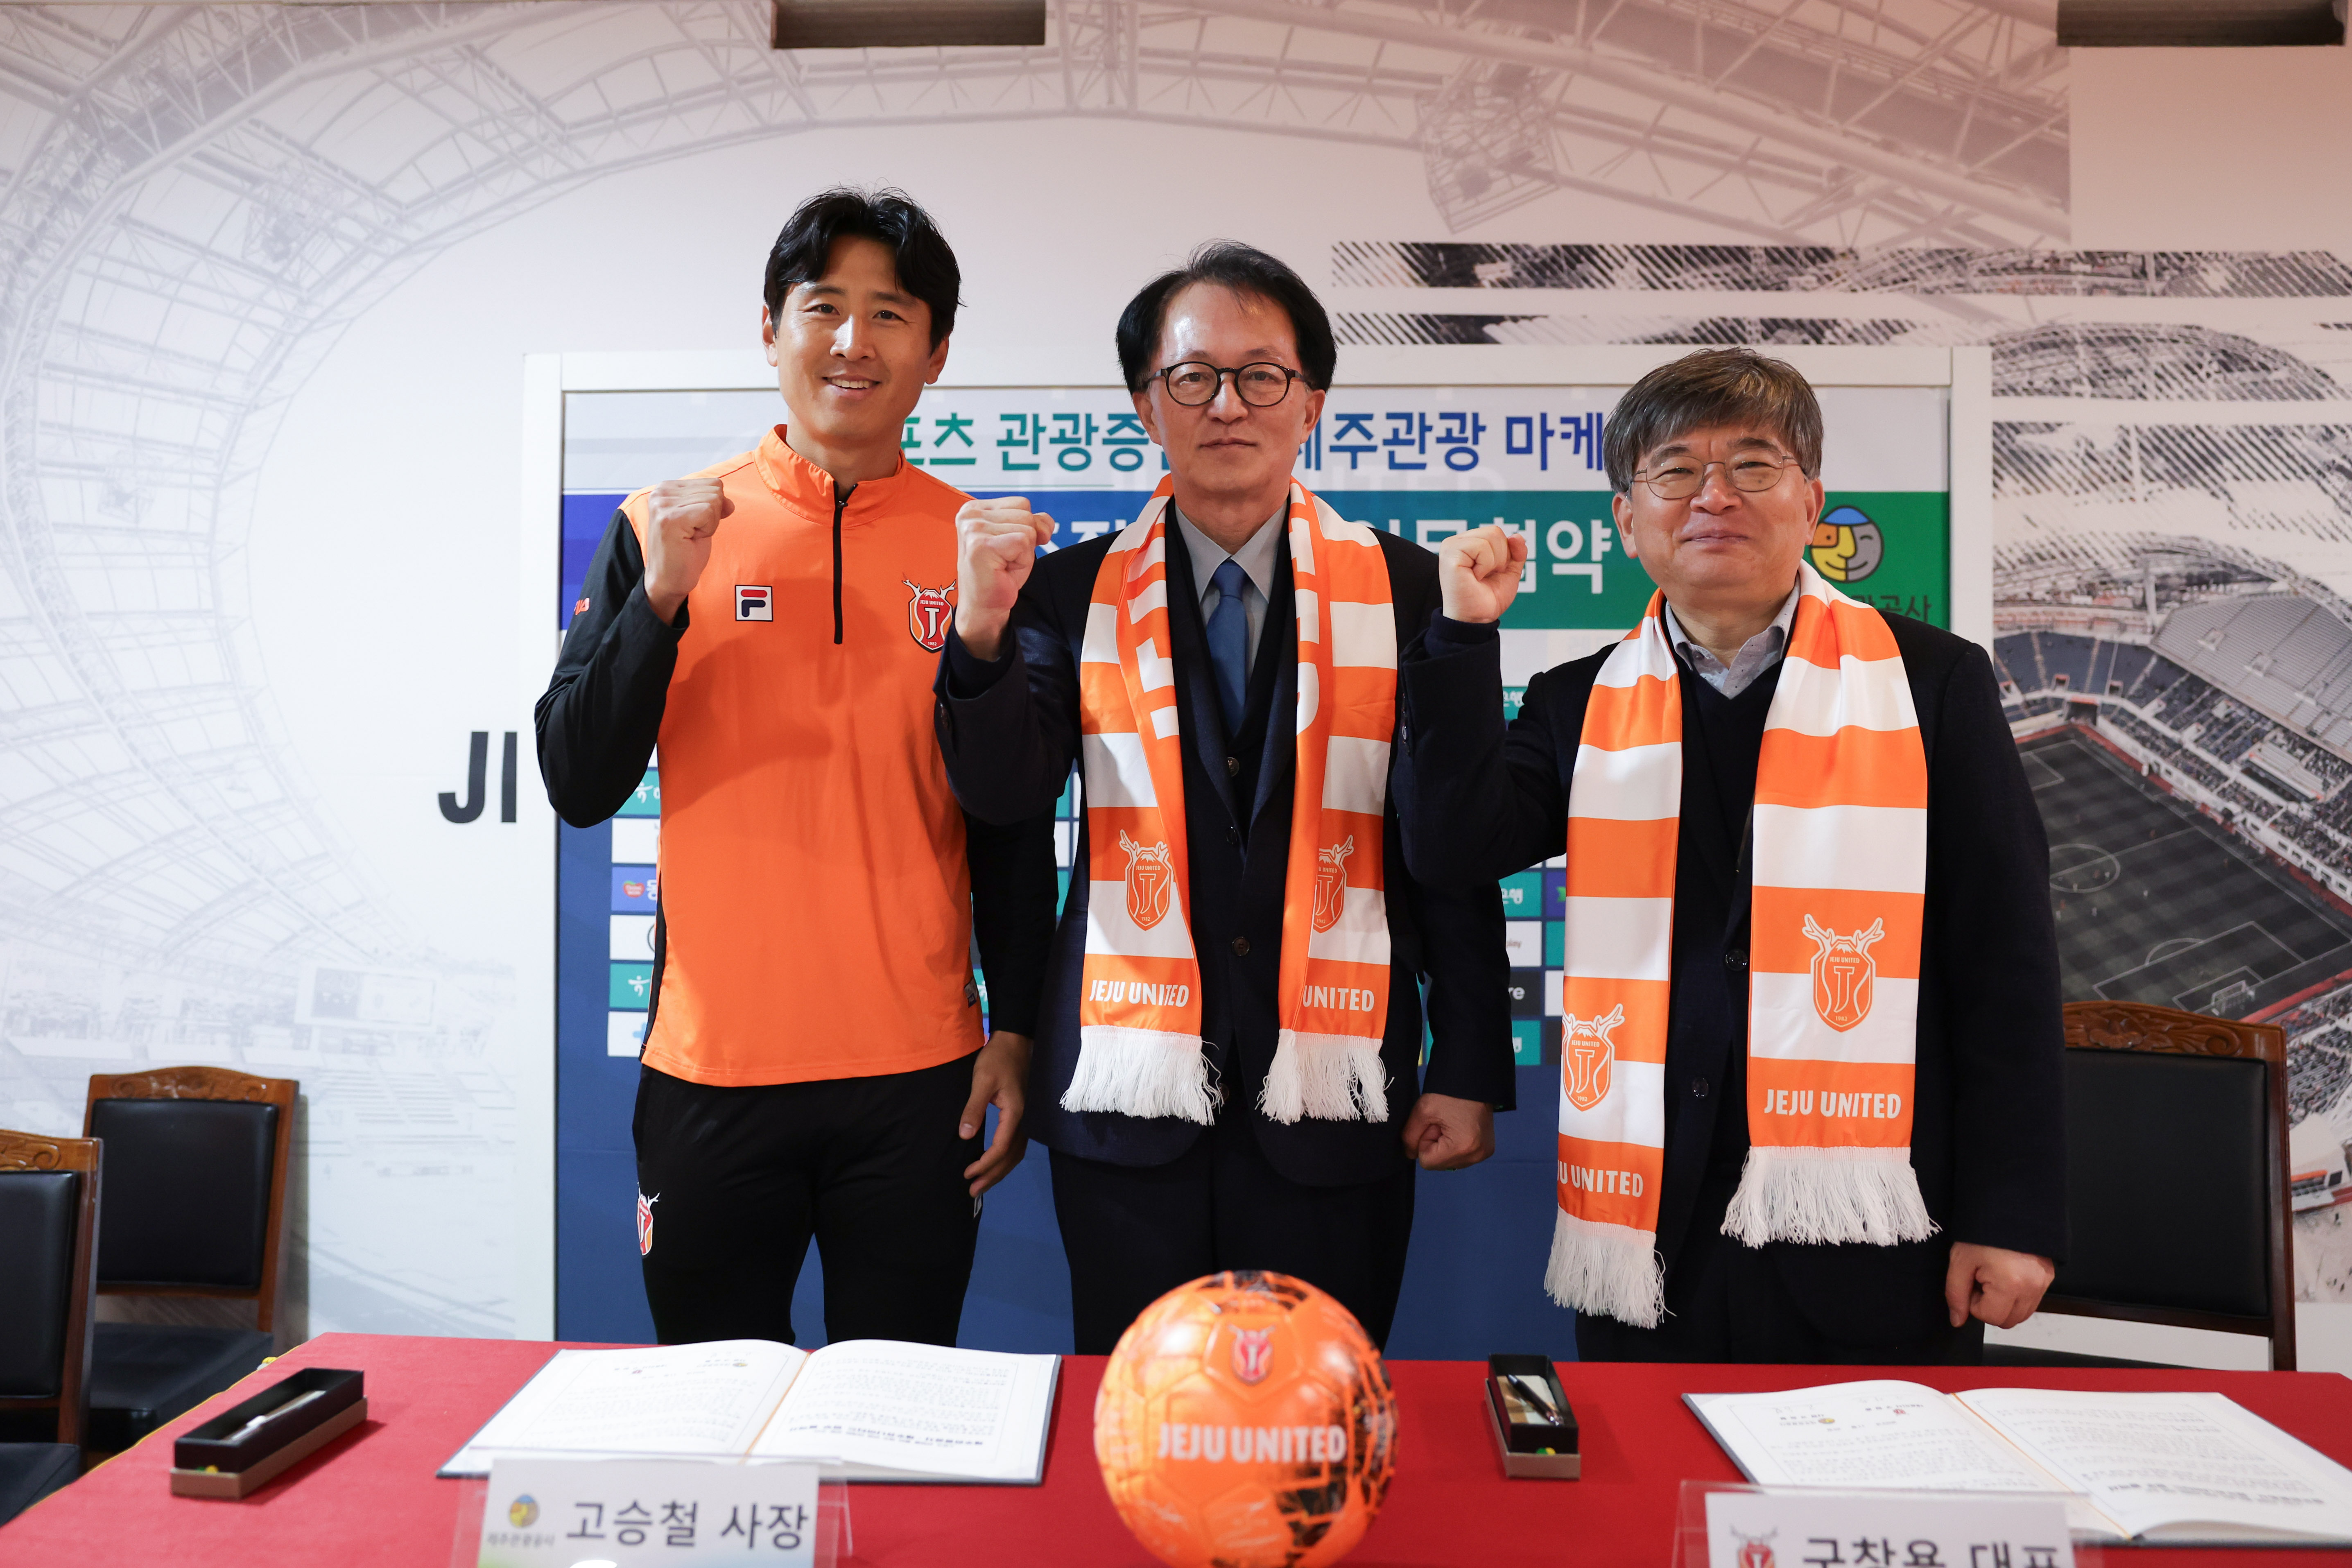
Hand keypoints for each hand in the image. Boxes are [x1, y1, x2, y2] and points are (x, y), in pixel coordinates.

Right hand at [643, 477, 732, 622]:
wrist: (668, 580)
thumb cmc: (684, 552)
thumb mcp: (701, 521)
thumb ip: (713, 504)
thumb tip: (729, 503)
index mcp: (666, 488)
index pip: (712, 483)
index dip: (713, 508)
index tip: (694, 525)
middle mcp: (661, 492)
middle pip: (714, 489)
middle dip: (712, 515)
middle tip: (692, 533)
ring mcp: (663, 505)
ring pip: (713, 500)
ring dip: (709, 523)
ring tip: (690, 536)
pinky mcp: (670, 519)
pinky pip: (709, 512)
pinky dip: (708, 529)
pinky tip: (691, 539)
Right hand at [954, 498, 1054, 659]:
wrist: (984, 606)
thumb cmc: (999, 574)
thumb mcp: (1021, 541)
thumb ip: (1035, 523)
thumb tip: (1046, 525)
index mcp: (975, 508)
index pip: (1021, 503)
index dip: (1026, 527)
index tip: (1006, 548)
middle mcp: (969, 514)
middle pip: (1025, 514)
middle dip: (1025, 541)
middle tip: (1005, 560)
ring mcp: (973, 529)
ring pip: (1027, 529)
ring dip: (1023, 552)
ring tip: (1003, 564)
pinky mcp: (980, 545)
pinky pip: (1023, 542)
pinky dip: (1021, 561)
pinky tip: (1003, 570)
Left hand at [960, 1030, 1031, 1197]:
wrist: (1014, 1043)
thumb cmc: (996, 1059)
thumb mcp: (982, 1081)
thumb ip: (974, 1109)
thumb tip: (965, 1136)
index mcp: (1015, 1113)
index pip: (1001, 1148)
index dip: (985, 1165)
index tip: (967, 1174)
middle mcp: (1024, 1121)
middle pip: (1011, 1157)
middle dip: (992, 1176)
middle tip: (973, 1191)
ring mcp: (1025, 1119)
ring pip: (1016, 1154)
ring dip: (999, 1171)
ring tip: (981, 1185)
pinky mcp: (1022, 1116)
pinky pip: (1016, 1146)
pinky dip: (1005, 1160)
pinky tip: (994, 1165)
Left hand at [1400, 1092, 1494, 1170]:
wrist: (1473, 1081)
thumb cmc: (1448, 1093)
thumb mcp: (1422, 1111)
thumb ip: (1409, 1136)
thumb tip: (1410, 1154)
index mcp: (1462, 1148)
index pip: (1427, 1162)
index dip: (1424, 1142)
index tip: (1434, 1124)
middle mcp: (1476, 1156)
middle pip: (1439, 1164)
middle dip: (1435, 1145)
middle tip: (1443, 1122)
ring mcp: (1483, 1154)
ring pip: (1449, 1162)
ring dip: (1445, 1146)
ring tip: (1452, 1124)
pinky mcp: (1486, 1150)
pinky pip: (1461, 1157)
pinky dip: (1455, 1146)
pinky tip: (1459, 1129)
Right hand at [1437, 523, 1527, 624]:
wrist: (1478, 619)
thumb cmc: (1488, 598)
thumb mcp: (1509, 572)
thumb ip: (1516, 553)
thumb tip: (1517, 536)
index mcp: (1468, 543)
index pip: (1496, 532)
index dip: (1505, 553)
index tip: (1493, 572)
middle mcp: (1457, 542)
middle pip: (1494, 531)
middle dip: (1501, 557)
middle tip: (1486, 576)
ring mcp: (1451, 547)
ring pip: (1490, 537)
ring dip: (1493, 563)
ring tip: (1479, 577)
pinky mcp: (1450, 554)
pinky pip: (1481, 547)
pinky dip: (1485, 566)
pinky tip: (1474, 577)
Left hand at [1945, 1242, 2055, 1328]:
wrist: (2007, 1207)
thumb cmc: (1981, 1233)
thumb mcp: (1960, 1261)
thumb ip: (1956, 1294)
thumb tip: (1957, 1321)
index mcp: (2010, 1284)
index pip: (1990, 1317)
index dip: (1974, 1303)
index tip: (1973, 1281)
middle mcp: (2032, 1287)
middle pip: (2008, 1321)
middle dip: (1990, 1307)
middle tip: (1982, 1280)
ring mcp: (2043, 1283)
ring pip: (2021, 1314)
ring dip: (2005, 1304)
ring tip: (1994, 1277)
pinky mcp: (2048, 1277)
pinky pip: (2031, 1300)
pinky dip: (2017, 1296)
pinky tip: (2007, 1275)